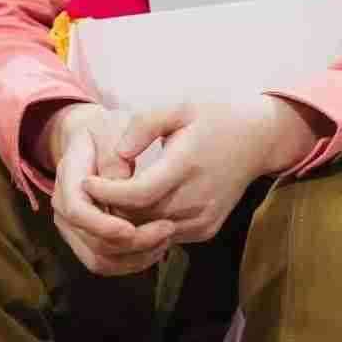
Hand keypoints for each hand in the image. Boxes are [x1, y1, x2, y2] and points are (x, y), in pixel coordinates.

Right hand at [45, 103, 176, 275]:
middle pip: (92, 243)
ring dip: (134, 257)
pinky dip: (132, 262)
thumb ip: (114, 153)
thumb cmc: (107, 131)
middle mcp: (63, 207)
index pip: (76, 211)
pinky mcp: (86, 240)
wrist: (93, 141)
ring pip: (99, 260)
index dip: (103, 225)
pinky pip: (106, 263)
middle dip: (131, 244)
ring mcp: (72, 227)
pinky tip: (156, 246)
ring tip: (165, 238)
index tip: (132, 228)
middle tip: (167, 229)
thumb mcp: (112, 128)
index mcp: (68, 177)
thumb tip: (121, 182)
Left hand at [84, 96, 321, 243]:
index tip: (85, 179)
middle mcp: (197, 199)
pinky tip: (129, 208)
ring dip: (124, 222)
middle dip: (108, 210)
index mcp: (187, 165)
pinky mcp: (205, 230)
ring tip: (101, 202)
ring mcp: (203, 219)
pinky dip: (144, 227)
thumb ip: (145, 123)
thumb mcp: (179, 104)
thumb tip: (118, 152)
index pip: (137, 194)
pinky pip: (165, 236)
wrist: (257, 139)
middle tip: (84, 195)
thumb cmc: (213, 115)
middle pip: (139, 219)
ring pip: (150, 233)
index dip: (106, 191)